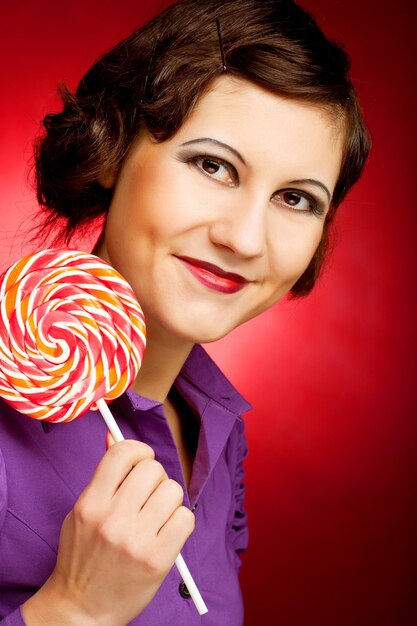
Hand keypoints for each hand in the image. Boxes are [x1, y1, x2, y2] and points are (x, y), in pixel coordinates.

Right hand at [22, 440, 194, 625]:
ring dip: (168, 500)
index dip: (138, 450)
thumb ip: (103, 476)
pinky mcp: (158, 559)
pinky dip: (179, 522)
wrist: (83, 609)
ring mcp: (136, 540)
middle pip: (152, 469)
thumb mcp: (82, 511)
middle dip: (154, 477)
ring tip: (155, 517)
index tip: (141, 461)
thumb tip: (114, 436)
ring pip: (173, 490)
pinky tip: (165, 532)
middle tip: (147, 495)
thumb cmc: (83, 556)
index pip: (122, 453)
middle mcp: (113, 519)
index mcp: (90, 504)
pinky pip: (186, 518)